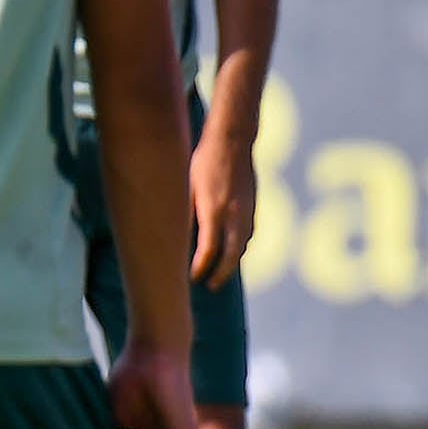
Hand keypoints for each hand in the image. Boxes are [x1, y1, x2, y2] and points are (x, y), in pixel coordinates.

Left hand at [188, 115, 259, 289]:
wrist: (232, 141)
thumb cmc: (202, 162)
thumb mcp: (185, 186)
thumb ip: (184, 212)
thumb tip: (174, 236)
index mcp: (213, 211)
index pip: (208, 250)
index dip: (200, 267)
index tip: (191, 278)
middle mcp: (234, 215)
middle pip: (232, 255)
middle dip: (221, 274)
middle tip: (210, 287)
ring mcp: (247, 211)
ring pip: (242, 245)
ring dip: (232, 262)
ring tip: (219, 273)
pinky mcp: (252, 206)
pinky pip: (247, 233)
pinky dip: (239, 246)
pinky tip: (231, 250)